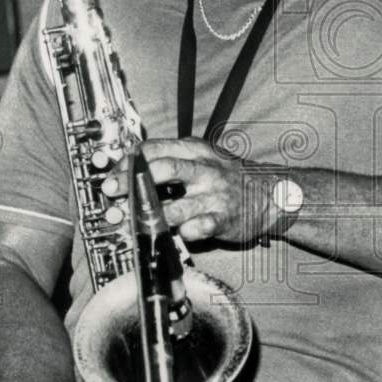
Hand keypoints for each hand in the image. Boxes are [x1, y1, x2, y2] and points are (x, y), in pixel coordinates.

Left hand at [102, 138, 280, 243]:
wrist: (270, 193)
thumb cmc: (229, 177)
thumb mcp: (203, 157)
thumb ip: (171, 161)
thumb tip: (130, 168)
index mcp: (196, 151)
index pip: (155, 149)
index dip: (127, 162)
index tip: (111, 176)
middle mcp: (205, 171)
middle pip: (164, 169)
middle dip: (132, 182)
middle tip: (113, 193)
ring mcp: (215, 195)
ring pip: (178, 205)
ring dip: (151, 215)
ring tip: (133, 221)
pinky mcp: (225, 219)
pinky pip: (202, 226)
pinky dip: (187, 231)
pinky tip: (177, 232)